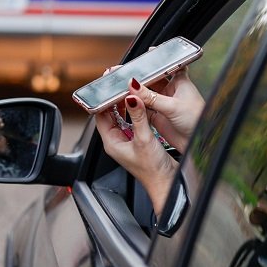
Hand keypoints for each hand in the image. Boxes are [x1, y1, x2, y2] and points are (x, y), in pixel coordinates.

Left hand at [94, 92, 178, 215]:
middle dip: (113, 99)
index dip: (103, 99)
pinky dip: (133, 112)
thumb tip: (131, 97)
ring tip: (128, 89)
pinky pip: (131, 122)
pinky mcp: (137, 141)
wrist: (166, 183)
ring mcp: (126, 141)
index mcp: (111, 142)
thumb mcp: (144, 139)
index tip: (107, 85)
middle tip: (119, 83)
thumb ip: (138, 117)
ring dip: (124, 104)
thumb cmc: (153, 170)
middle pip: (109, 114)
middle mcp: (116, 141)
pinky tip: (140, 104)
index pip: (100, 115)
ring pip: (121, 117)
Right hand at [125, 67, 202, 147]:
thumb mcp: (172, 105)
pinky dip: (135, 106)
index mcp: (179, 82)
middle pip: (153, 80)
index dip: (156, 61)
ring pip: (146, 95)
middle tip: (125, 75)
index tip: (143, 58)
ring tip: (123, 88)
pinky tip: (127, 103)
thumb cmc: (197, 119)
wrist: (197, 141)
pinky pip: (143, 108)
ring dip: (136, 93)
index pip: (167, 66)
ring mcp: (163, 103)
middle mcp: (171, 91)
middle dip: (140, 78)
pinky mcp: (157, 116)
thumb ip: (151, 96)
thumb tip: (134, 85)